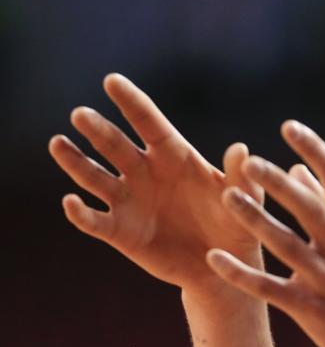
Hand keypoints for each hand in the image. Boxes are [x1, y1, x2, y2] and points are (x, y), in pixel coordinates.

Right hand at [48, 73, 263, 294]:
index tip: (112, 80)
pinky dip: (80, 213)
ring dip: (75, 162)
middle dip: (98, 130)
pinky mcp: (120, 233)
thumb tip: (241, 149)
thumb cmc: (237, 225)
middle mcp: (146, 173)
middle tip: (80, 114)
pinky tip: (70, 201)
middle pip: (117, 145)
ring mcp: (130, 201)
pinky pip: (94, 221)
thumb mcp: (243, 199)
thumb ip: (239, 176)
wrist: (223, 266)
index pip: (149, 123)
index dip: (131, 102)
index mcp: (175, 156)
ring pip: (95, 177)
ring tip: (58, 143)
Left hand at [206, 120, 324, 346]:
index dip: (315, 148)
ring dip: (257, 220)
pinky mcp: (312, 310)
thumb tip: (299, 166)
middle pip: (310, 208)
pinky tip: (215, 259)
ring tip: (228, 197)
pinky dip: (241, 275)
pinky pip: (271, 289)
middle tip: (249, 161)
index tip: (289, 126)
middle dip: (279, 183)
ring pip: (287, 246)